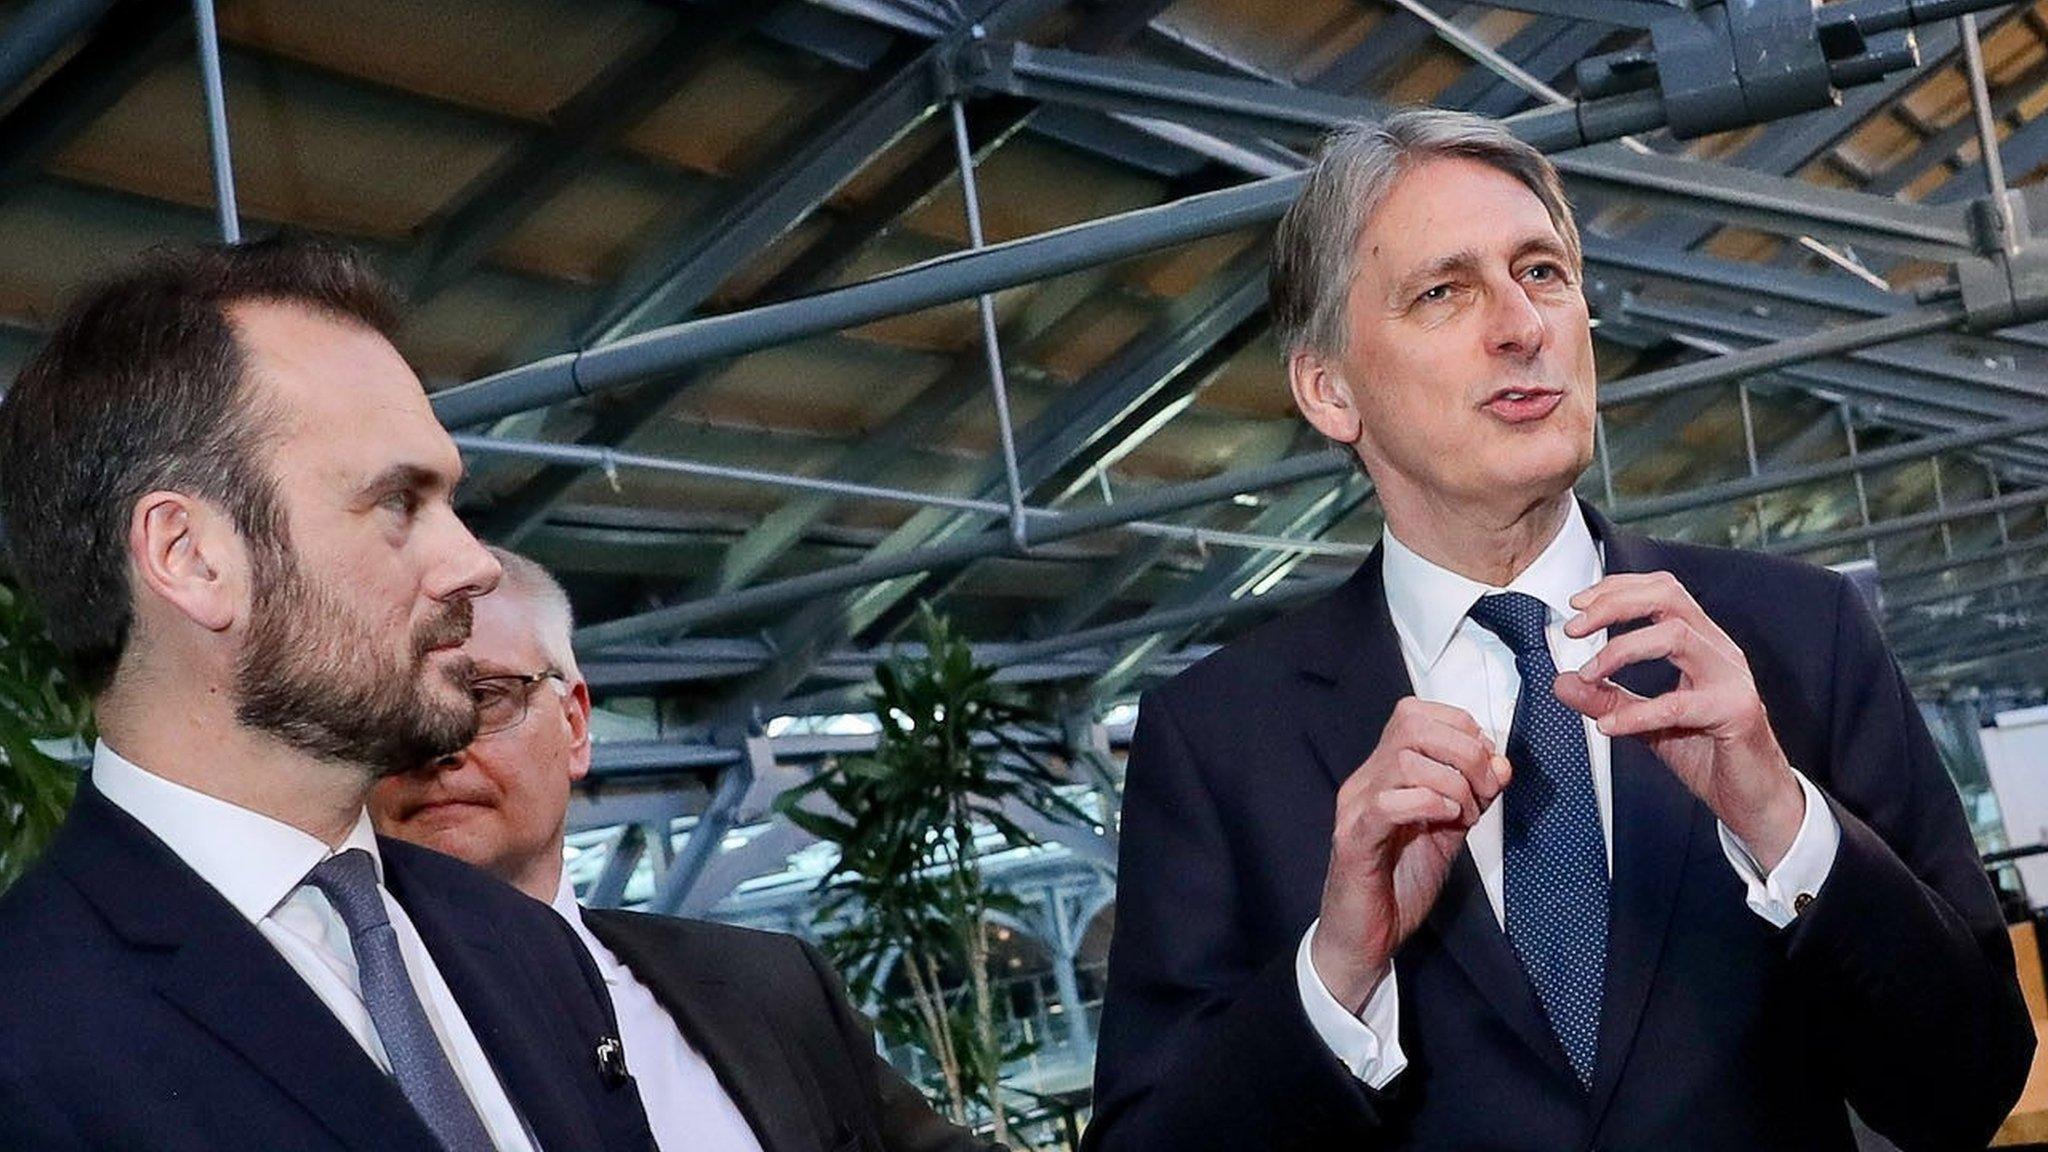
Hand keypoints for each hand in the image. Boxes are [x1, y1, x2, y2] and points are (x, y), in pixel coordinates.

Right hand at [1312, 698, 1511, 1012]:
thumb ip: (1474, 796)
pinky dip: (1427, 804)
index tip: (1485, 768)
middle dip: (1465, 752)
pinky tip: (1445, 820)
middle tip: (1483, 792)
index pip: (1415, 712)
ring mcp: (1356, 807)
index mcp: (1385, 770)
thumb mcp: (1449, 831)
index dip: (1461, 729)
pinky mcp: (1353, 840)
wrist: (1365, 938)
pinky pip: (1386, 804)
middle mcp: (1366, 779)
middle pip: (1412, 725)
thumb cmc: (1400, 882)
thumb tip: (1502, 764)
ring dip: (1452, 786)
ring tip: (1463, 817)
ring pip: (1405, 761)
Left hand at [1554, 571, 1804, 868]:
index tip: (1578, 604)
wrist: (1754, 799)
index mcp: (1701, 643)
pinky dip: (1637, 712)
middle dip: (1614, 605)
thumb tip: (1562, 682)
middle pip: (1668, 598)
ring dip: (1620, 650)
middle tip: (1575, 628)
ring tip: (1587, 674)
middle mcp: (1719, 651)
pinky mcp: (1736, 712)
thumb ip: (1608, 698)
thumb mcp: (1647, 722)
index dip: (1617, 589)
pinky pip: (1679, 704)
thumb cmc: (1710, 754)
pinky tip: (1610, 726)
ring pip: (1676, 636)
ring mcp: (1731, 678)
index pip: (1662, 591)